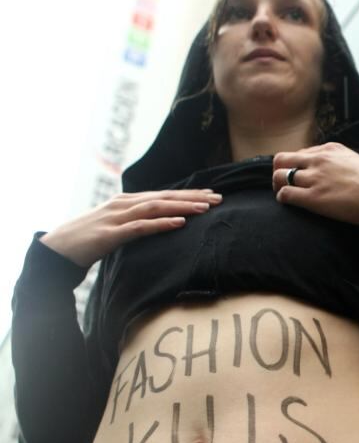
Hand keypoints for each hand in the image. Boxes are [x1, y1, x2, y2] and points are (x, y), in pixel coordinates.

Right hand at [39, 189, 222, 267]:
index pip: (162, 194)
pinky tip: (179, 223)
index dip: (187, 194)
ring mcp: (116, 217)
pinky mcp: (110, 234)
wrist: (55, 249)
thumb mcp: (115, 226)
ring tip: (205, 208)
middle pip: (164, 197)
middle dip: (192, 197)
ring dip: (182, 207)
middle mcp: (123, 204)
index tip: (211, 194)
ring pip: (155, 208)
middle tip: (218, 198)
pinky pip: (140, 227)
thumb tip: (159, 223)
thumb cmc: (87, 239)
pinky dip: (162, 223)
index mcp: (125, 202)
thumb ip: (134, 222)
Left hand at [272, 143, 358, 235]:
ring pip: (279, 176)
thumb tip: (333, 173)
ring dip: (278, 185)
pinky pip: (285, 194)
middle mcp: (319, 160)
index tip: (298, 175)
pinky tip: (289, 203)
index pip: (300, 152)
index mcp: (330, 149)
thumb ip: (340, 163)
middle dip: (279, 171)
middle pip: (282, 159)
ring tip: (284, 194)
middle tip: (283, 184)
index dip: (295, 165)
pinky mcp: (313, 198)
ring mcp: (315, 178)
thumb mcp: (356, 162)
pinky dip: (283, 198)